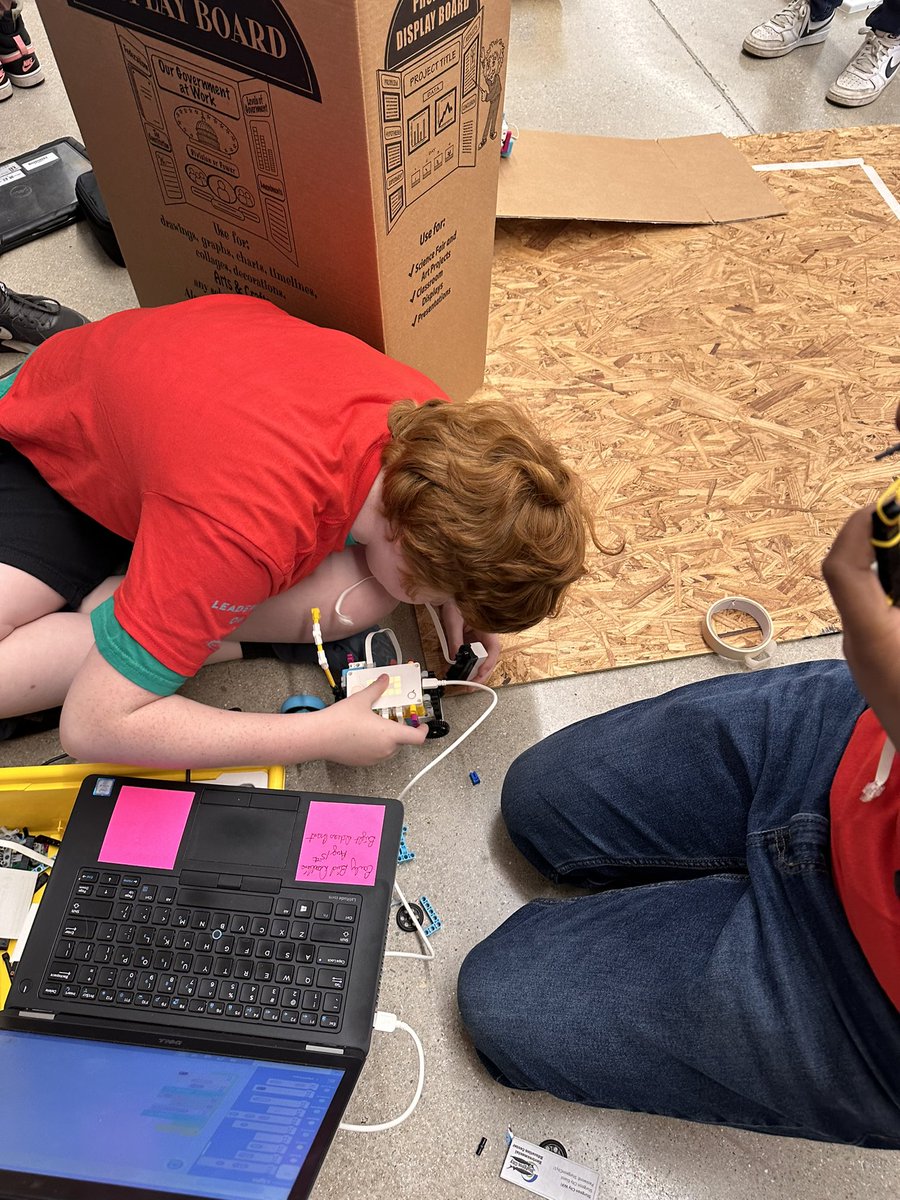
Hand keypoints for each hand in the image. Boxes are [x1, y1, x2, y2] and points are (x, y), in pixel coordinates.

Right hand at [314, 675, 426, 765]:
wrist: (320, 736)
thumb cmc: (340, 722)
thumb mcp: (362, 699)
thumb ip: (377, 689)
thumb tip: (384, 680)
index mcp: (390, 735)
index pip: (417, 738)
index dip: (423, 731)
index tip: (423, 726)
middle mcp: (385, 749)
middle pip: (403, 742)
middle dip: (400, 730)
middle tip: (392, 718)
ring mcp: (374, 758)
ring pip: (389, 748)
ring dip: (387, 738)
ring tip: (376, 724)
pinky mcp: (363, 762)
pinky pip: (377, 754)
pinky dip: (376, 745)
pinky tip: (364, 733)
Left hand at [439, 600, 500, 685]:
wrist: (449, 595)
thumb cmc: (455, 601)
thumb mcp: (453, 621)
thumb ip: (454, 640)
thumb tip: (455, 658)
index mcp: (488, 627)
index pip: (493, 649)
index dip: (487, 665)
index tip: (479, 675)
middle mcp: (487, 634)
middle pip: (489, 658)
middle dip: (481, 675)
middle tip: (471, 686)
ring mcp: (480, 638)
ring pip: (483, 659)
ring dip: (476, 672)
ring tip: (467, 683)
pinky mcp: (473, 640)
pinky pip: (474, 655)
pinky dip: (469, 665)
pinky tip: (463, 673)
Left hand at [823, 504, 899, 741]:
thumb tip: (898, 555)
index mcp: (873, 639)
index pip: (842, 569)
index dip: (861, 528)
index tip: (889, 503)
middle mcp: (861, 647)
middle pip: (857, 577)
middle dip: (883, 543)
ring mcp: (868, 661)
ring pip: (871, 597)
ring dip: (891, 569)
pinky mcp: (880, 667)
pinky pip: (882, 617)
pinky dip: (894, 594)